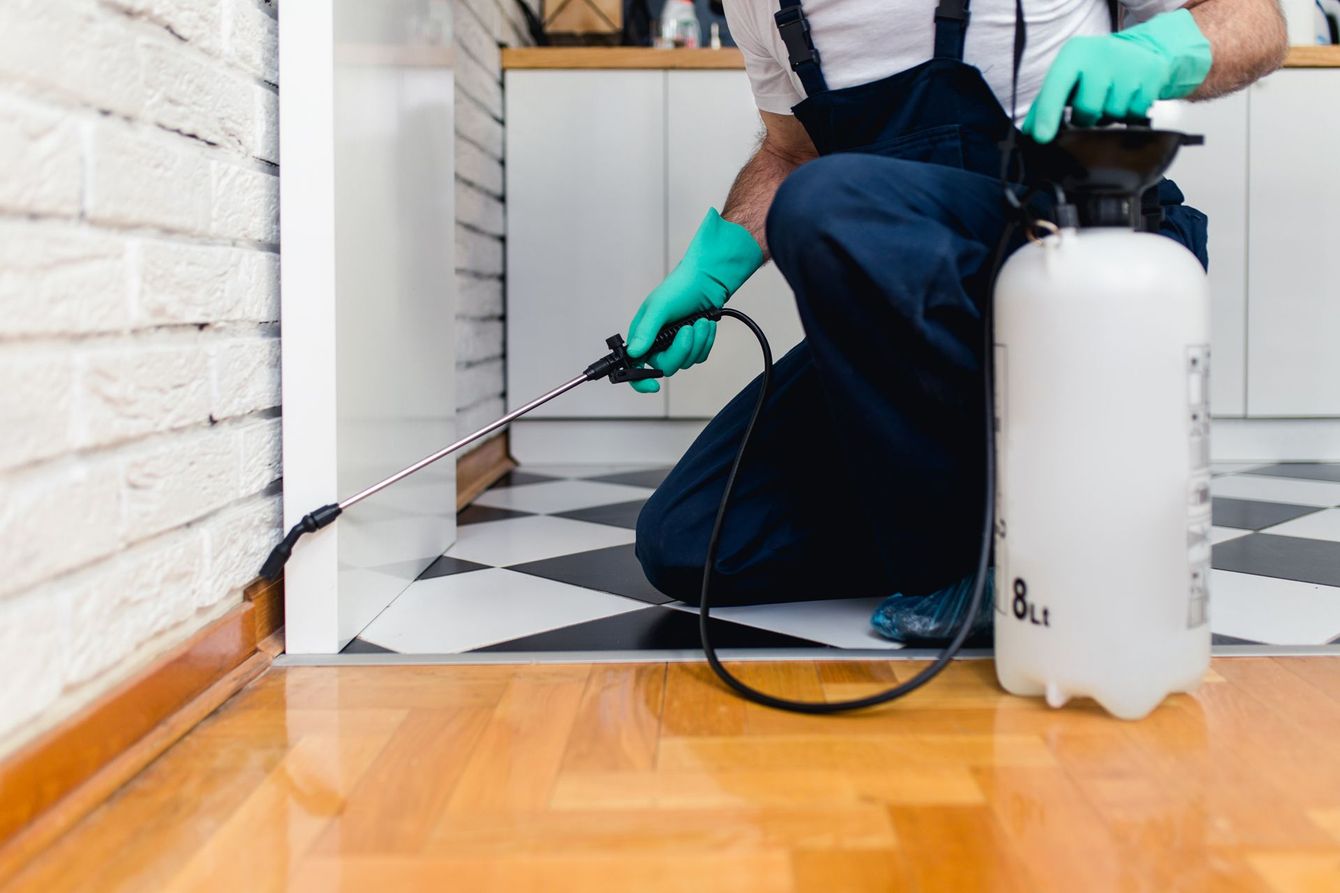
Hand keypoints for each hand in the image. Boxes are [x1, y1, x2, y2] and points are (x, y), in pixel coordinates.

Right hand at [624, 209, 763, 392]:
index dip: (639, 380)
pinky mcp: (692, 345)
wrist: (707, 280)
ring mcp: (675, 345)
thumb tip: (634, 353)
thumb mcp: (659, 307)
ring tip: (699, 321)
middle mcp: (656, 343)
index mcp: (642, 335)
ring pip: (686, 362)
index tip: (653, 385)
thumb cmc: (679, 287)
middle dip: (682, 349)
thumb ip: (646, 331)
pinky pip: (699, 356)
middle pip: (666, 367)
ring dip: (697, 342)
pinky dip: (705, 341)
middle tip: (688, 329)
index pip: (633, 366)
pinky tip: (705, 324)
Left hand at [1023, 9, 1211, 143]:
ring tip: (1111, 98)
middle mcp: (1102, 55)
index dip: (1048, 114)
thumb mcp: (1068, 76)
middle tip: (1091, 106)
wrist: (1141, 50)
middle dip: (1087, 118)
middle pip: (1087, 109)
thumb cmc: (1094, 69)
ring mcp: (1130, 64)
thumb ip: (1046, 104)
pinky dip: (1130, 114)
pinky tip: (1128, 98)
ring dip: (1110, 116)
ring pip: (1113, 114)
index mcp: (1074, 54)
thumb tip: (1031, 132)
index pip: (1056, 87)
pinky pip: (1135, 113)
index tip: (1042, 137)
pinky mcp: (1152, 75)